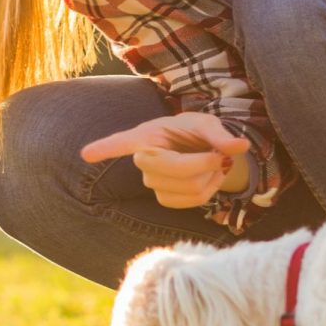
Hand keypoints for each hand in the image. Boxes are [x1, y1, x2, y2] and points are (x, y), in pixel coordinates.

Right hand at [79, 112, 251, 209]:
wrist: (200, 150)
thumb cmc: (196, 132)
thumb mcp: (207, 123)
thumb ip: (221, 133)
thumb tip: (239, 146)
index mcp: (148, 133)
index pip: (122, 142)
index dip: (105, 148)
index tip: (85, 154)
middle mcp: (143, 158)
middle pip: (175, 168)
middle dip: (205, 162)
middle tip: (220, 154)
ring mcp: (150, 181)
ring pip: (189, 187)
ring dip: (211, 176)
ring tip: (214, 164)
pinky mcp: (162, 198)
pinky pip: (191, 202)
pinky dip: (209, 191)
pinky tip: (208, 180)